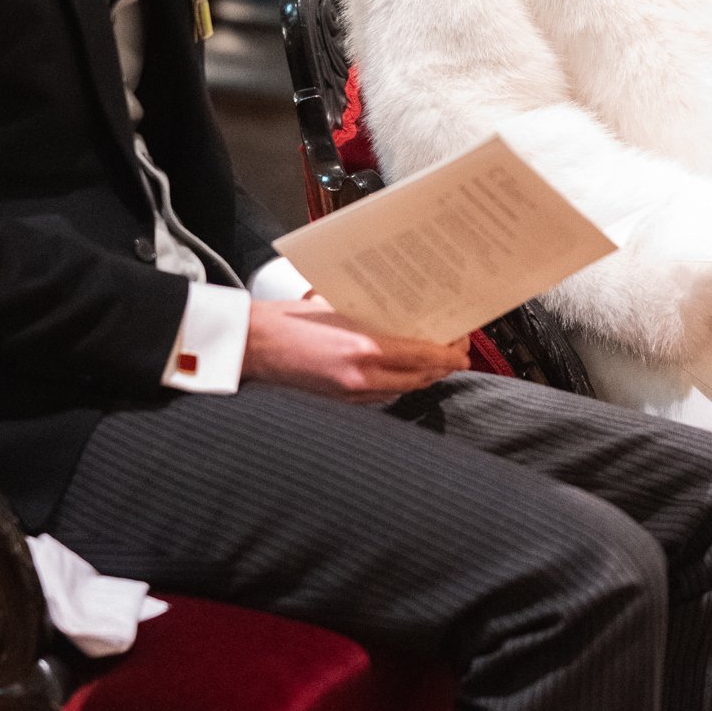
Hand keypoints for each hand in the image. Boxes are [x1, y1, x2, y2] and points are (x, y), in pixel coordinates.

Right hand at [243, 297, 469, 398]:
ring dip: (419, 378)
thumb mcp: (335, 308)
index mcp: (363, 348)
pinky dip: (394, 385)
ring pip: (400, 391)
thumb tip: (398, 318)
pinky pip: (378, 397)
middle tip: (455, 355)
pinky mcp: (337, 402)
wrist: (249, 345)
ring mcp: (348, 395)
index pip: (422, 357)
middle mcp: (360, 377)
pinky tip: (397, 373)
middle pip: (417, 379)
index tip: (462, 351)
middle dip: (440, 369)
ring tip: (432, 363)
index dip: (449, 356)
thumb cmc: (286, 320)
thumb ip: (369, 316)